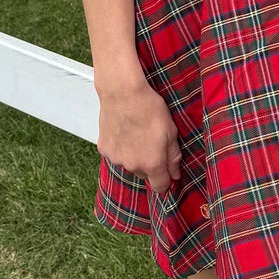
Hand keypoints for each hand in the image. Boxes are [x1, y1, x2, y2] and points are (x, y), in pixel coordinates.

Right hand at [97, 75, 181, 191]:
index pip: (160, 186)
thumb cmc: (148, 108)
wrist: (122, 93)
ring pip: (129, 165)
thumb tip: (175, 174)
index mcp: (152, 163)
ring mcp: (116, 158)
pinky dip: (120, 148)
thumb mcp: (170, 131)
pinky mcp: (104, 149)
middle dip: (150, 165)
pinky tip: (125, 132)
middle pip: (144, 175)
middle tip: (152, 143)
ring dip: (134, 156)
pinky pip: (116, 155)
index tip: (167, 171)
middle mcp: (132, 165)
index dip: (166, 179)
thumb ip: (173, 157)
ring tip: (137, 134)